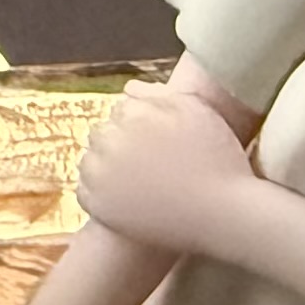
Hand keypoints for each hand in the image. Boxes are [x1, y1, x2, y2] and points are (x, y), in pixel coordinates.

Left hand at [74, 81, 255, 256]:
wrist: (219, 216)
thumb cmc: (217, 160)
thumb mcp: (197, 113)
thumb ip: (158, 95)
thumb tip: (127, 89)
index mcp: (134, 114)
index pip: (121, 110)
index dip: (141, 125)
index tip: (160, 143)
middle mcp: (112, 141)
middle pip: (102, 133)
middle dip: (120, 142)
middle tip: (149, 164)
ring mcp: (101, 175)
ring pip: (90, 160)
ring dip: (106, 165)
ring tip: (140, 181)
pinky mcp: (96, 205)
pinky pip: (85, 190)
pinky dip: (100, 192)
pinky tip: (128, 197)